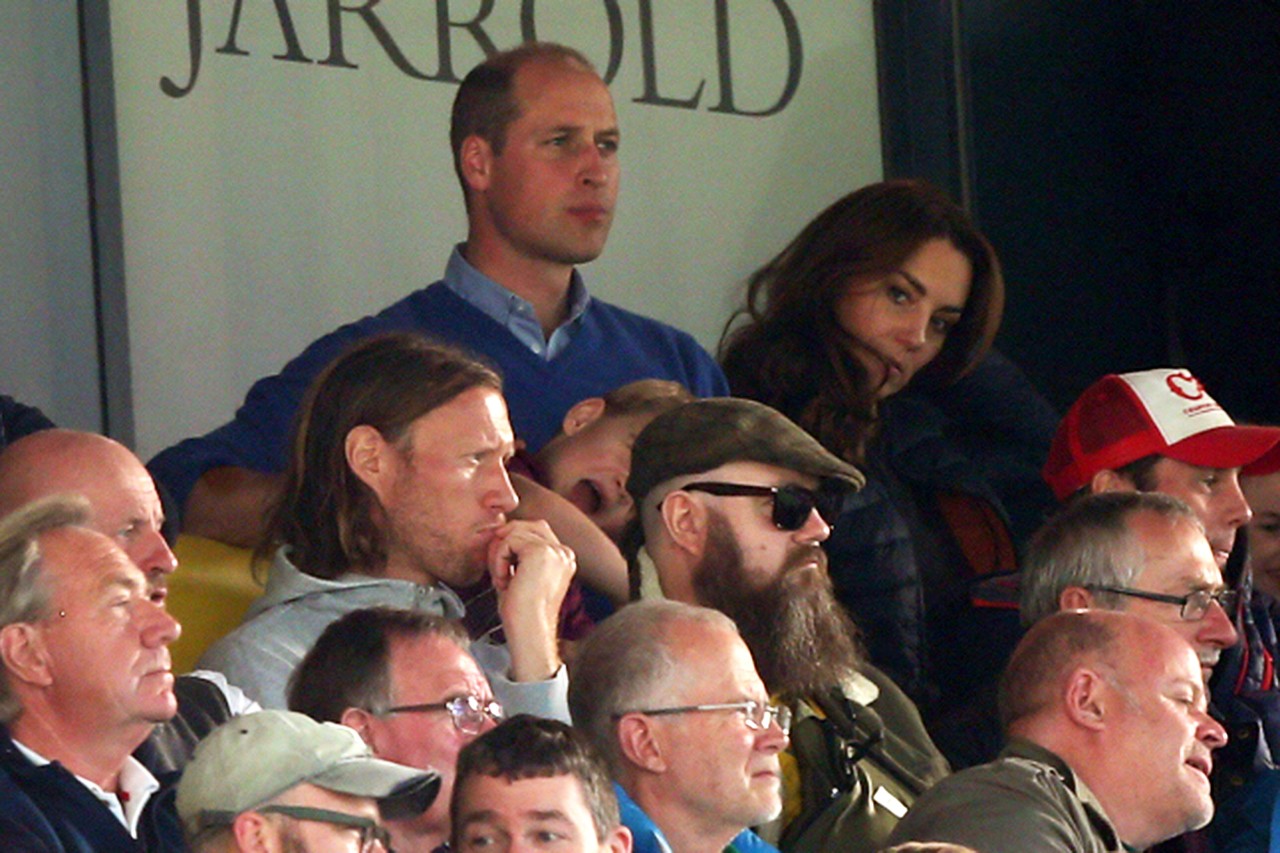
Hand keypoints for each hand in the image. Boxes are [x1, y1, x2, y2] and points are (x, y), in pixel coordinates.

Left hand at [486, 520, 575, 681]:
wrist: (529, 632)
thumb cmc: (521, 613)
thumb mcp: (522, 577)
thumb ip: (518, 554)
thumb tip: (500, 530)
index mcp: (563, 558)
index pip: (536, 532)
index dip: (513, 544)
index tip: (504, 570)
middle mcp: (564, 552)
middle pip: (528, 525)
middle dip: (506, 542)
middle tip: (498, 569)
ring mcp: (555, 551)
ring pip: (515, 531)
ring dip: (500, 553)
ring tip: (501, 578)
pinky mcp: (541, 552)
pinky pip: (508, 540)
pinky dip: (498, 558)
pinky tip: (502, 580)